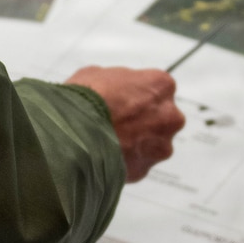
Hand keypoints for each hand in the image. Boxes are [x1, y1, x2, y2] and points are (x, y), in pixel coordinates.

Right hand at [66, 66, 185, 182]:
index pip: (157, 88)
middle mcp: (169, 116)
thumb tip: (114, 91)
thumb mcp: (97, 74)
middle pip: (161, 118)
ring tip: (108, 141)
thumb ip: (118, 83)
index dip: (137, 94)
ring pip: (152, 145)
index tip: (124, 100)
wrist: (74, 132)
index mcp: (161, 85)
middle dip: (144, 121)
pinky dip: (125, 161)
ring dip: (136, 143)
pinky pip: (136, 164)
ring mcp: (160, 146)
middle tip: (118, 121)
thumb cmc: (86, 98)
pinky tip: (104, 155)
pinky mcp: (145, 168)